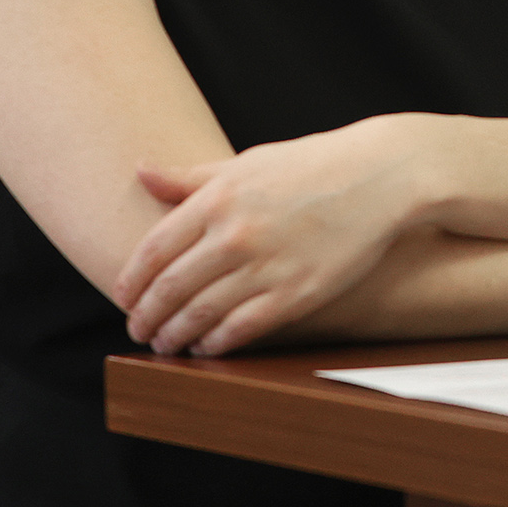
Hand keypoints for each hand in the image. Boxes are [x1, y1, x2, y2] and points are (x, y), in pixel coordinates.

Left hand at [112, 115, 431, 356]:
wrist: (382, 175)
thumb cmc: (313, 165)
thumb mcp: (248, 162)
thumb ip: (191, 176)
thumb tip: (140, 171)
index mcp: (218, 197)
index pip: (152, 251)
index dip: (130, 282)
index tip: (125, 299)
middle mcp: (235, 233)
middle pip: (169, 289)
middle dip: (146, 316)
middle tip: (139, 330)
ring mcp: (265, 265)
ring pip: (199, 315)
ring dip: (174, 335)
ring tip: (167, 343)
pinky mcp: (296, 292)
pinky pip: (241, 328)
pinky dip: (215, 342)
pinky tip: (208, 344)